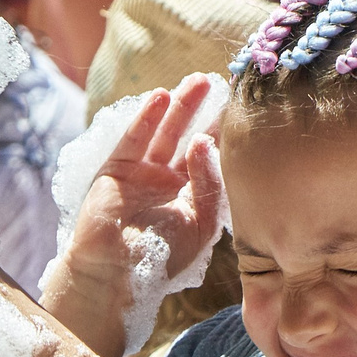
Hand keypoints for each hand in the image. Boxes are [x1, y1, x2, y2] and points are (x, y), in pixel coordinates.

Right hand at [59, 76, 225, 296]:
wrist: (119, 275)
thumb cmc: (164, 256)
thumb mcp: (202, 223)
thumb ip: (209, 184)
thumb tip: (204, 141)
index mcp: (188, 194)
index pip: (208, 155)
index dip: (221, 130)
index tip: (240, 104)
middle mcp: (165, 179)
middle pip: (186, 136)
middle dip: (200, 110)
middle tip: (217, 81)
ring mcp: (140, 172)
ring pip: (162, 132)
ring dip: (178, 106)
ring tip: (196, 81)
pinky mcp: (116, 169)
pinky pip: (133, 139)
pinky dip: (146, 118)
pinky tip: (160, 96)